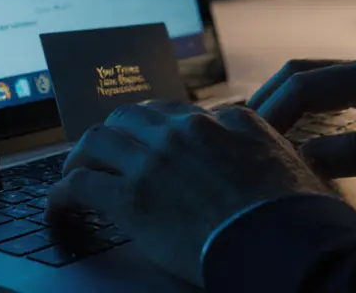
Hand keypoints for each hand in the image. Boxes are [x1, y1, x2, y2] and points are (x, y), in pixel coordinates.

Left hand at [46, 101, 330, 285]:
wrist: (284, 241)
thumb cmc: (295, 213)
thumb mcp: (288, 161)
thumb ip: (260, 145)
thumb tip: (248, 148)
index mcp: (226, 119)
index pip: (176, 113)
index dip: (156, 130)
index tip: (148, 144)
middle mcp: (185, 130)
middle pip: (130, 117)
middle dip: (114, 135)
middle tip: (106, 155)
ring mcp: (155, 160)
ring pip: (98, 141)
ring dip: (82, 158)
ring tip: (75, 175)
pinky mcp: (131, 198)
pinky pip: (78, 185)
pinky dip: (61, 195)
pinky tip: (59, 207)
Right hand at [249, 51, 355, 192]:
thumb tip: (301, 158)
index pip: (304, 86)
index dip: (271, 113)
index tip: (249, 143)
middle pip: (302, 72)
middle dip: (268, 100)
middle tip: (241, 134)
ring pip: (318, 78)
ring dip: (287, 102)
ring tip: (260, 133)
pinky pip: (337, 90)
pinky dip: (310, 106)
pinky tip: (302, 130)